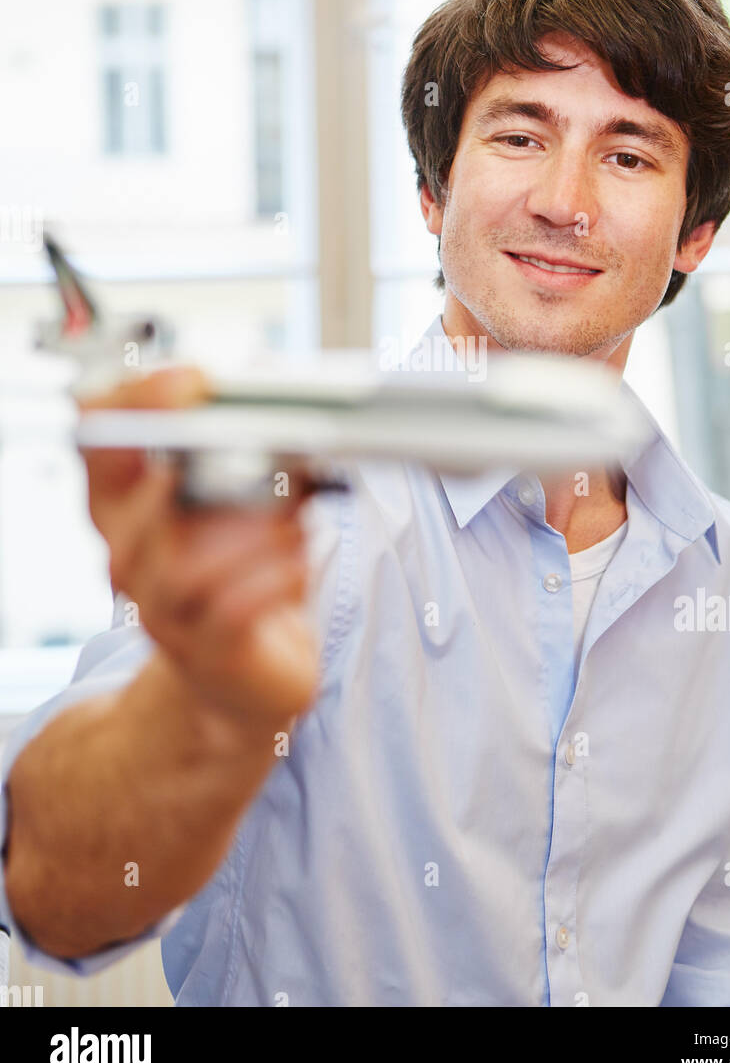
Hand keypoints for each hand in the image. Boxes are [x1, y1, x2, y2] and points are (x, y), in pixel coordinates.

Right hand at [78, 367, 319, 730]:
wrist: (244, 680)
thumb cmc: (243, 580)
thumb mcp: (242, 510)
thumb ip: (254, 464)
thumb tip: (290, 425)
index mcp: (128, 506)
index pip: (99, 439)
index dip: (134, 402)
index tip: (192, 383)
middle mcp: (131, 556)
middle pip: (144, 499)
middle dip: (214, 470)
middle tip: (272, 457)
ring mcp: (162, 608)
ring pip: (189, 562)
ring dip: (255, 531)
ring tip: (295, 521)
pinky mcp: (205, 650)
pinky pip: (232, 608)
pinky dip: (274, 577)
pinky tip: (298, 564)